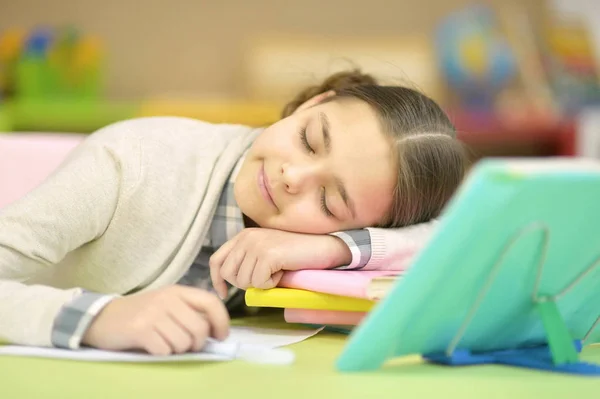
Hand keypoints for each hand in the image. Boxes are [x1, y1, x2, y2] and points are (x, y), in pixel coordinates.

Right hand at [82, 285, 229, 355]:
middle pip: (200, 328)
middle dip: (197, 344)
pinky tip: (152, 346)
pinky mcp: (140, 330)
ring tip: (166, 343)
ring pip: (184, 343)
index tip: (221, 336)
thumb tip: (215, 330)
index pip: (211, 302)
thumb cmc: (140, 313)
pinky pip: (165, 350)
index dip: (222, 322)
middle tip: (187, 346)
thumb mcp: (167, 304)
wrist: (102, 317)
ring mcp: (153, 314)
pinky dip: (162, 353)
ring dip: (178, 350)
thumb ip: (189, 312)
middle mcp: (167, 299)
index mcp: (177, 291)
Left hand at [209, 228, 350, 297]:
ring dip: (261, 284)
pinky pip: (259, 283)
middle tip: (265, 279)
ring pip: (244, 281)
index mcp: (243, 236)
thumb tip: (230, 283)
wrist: (322, 248)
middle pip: (229, 274)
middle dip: (244, 284)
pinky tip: (283, 272)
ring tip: (277, 271)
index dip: (217, 280)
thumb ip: (247, 260)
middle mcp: (247, 238)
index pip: (218, 260)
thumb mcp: (266, 253)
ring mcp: (256, 245)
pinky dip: (271, 284)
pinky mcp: (267, 255)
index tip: (224, 294)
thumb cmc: (296, 254)